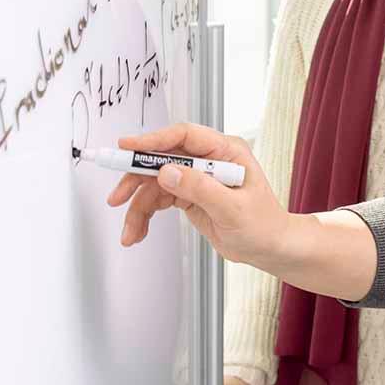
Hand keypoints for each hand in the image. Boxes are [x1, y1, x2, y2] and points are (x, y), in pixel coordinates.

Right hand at [106, 122, 290, 266]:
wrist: (269, 248)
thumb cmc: (262, 225)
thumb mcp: (232, 209)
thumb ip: (200, 189)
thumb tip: (166, 172)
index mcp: (226, 151)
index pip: (184, 136)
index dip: (153, 140)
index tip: (128, 146)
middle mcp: (208, 159)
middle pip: (163, 159)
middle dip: (137, 179)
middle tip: (116, 196)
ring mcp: (197, 177)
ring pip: (156, 183)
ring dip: (138, 207)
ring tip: (129, 232)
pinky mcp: (188, 194)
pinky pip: (159, 199)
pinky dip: (145, 215)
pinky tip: (137, 232)